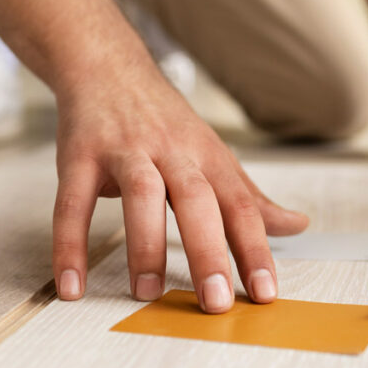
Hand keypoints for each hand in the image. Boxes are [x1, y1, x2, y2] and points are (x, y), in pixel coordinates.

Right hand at [51, 66, 308, 311]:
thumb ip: (249, 197)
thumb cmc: (164, 121)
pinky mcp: (80, 156)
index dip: (255, 249)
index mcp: (208, 157)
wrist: (106, 66)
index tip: (265, 293)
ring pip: (141, 194)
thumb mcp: (212, 154)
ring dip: (145, 244)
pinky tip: (73, 285)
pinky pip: (73, 203)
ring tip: (148, 293)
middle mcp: (171, 152)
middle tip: (215, 301)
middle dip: (207, 251)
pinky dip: (70, 244)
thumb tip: (297, 226)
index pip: (239, 206)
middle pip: (196, 199)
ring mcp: (125, 151)